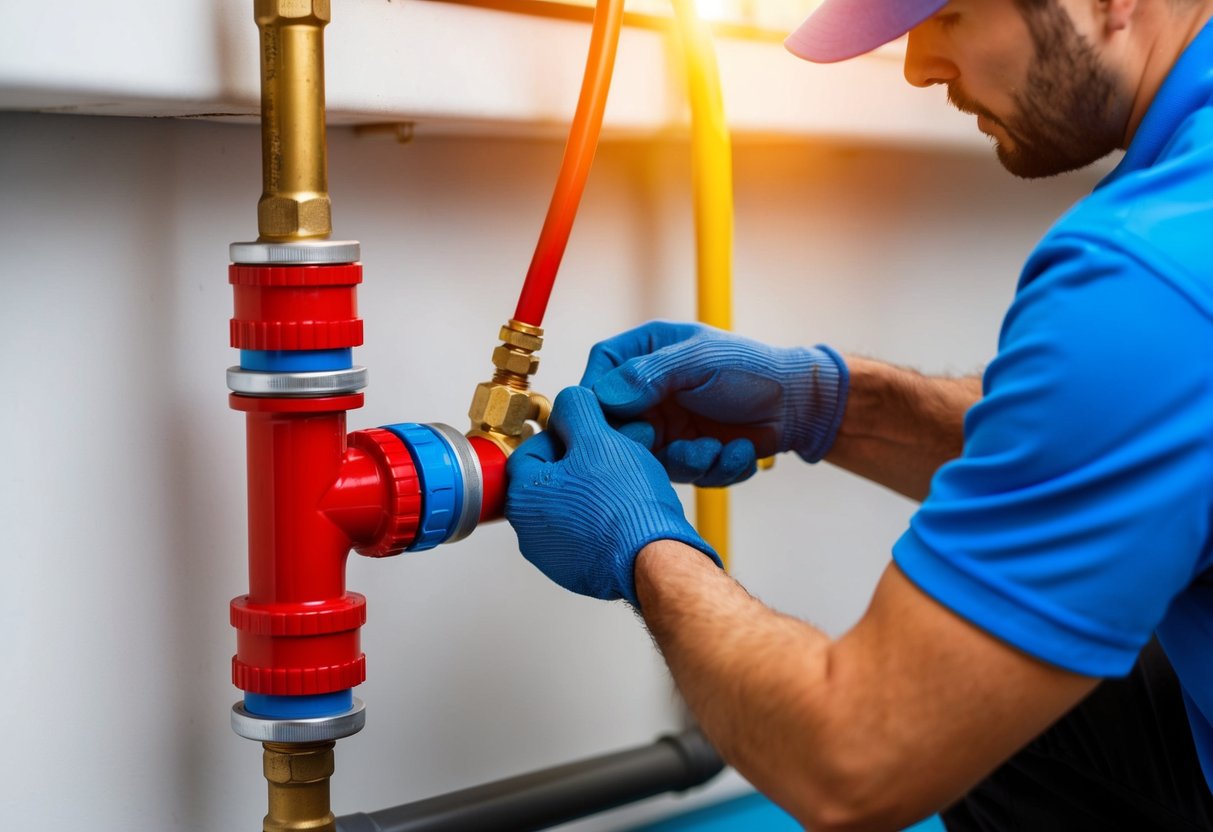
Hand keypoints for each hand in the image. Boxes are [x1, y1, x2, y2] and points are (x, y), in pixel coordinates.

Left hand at [506, 386, 720, 605]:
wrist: (654, 558)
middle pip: (551, 478)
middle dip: (582, 462)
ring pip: (569, 505)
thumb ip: (576, 410)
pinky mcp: (576, 570)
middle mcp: (529, 530)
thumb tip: (569, 401)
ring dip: (592, 490)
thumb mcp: (599, 438)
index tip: (592, 436)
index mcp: (523, 496)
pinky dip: (600, 519)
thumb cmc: (625, 505)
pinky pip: (584, 533)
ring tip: (623, 484)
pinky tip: (624, 511)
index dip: (567, 435)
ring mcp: (552, 554)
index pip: (533, 448)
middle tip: (613, 456)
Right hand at [580, 321, 848, 485]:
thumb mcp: (699, 361)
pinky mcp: (686, 454)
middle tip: (663, 443)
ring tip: (717, 449)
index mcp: (646, 353)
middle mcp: (649, 392)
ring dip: (687, 461)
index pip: (601, 373)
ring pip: (647, 458)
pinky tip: (738, 452)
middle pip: (616, 424)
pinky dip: (712, 469)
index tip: (616, 419)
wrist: (799, 405)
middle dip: (645, 443)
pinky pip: (682, 474)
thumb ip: (650, 374)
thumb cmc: (752, 369)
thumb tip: (605, 395)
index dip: (599, 398)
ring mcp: (666, 425)